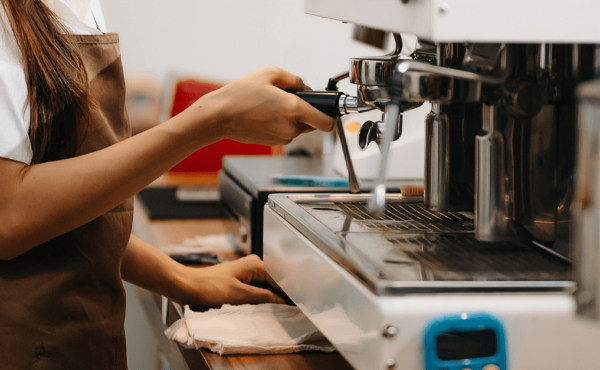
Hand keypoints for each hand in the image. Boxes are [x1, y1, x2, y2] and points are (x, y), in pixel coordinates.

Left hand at [178, 255, 285, 306]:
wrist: (188, 286)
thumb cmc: (211, 287)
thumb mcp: (241, 295)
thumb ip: (265, 297)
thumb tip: (284, 301)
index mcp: (257, 265)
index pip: (282, 279)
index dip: (291, 292)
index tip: (301, 304)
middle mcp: (255, 266)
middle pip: (277, 282)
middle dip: (284, 294)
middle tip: (294, 307)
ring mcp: (248, 273)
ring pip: (269, 287)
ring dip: (274, 298)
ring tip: (283, 308)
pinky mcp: (242, 282)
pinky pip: (259, 290)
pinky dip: (264, 298)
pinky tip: (268, 306)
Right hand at [194, 65, 334, 145]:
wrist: (220, 116)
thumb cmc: (241, 95)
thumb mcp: (270, 73)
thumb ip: (295, 79)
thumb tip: (305, 87)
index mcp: (294, 109)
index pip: (326, 123)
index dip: (331, 117)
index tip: (329, 112)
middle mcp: (291, 127)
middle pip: (312, 123)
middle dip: (306, 112)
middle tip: (289, 100)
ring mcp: (282, 137)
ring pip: (298, 127)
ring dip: (292, 118)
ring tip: (271, 105)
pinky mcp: (273, 143)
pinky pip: (285, 132)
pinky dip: (280, 124)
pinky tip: (265, 114)